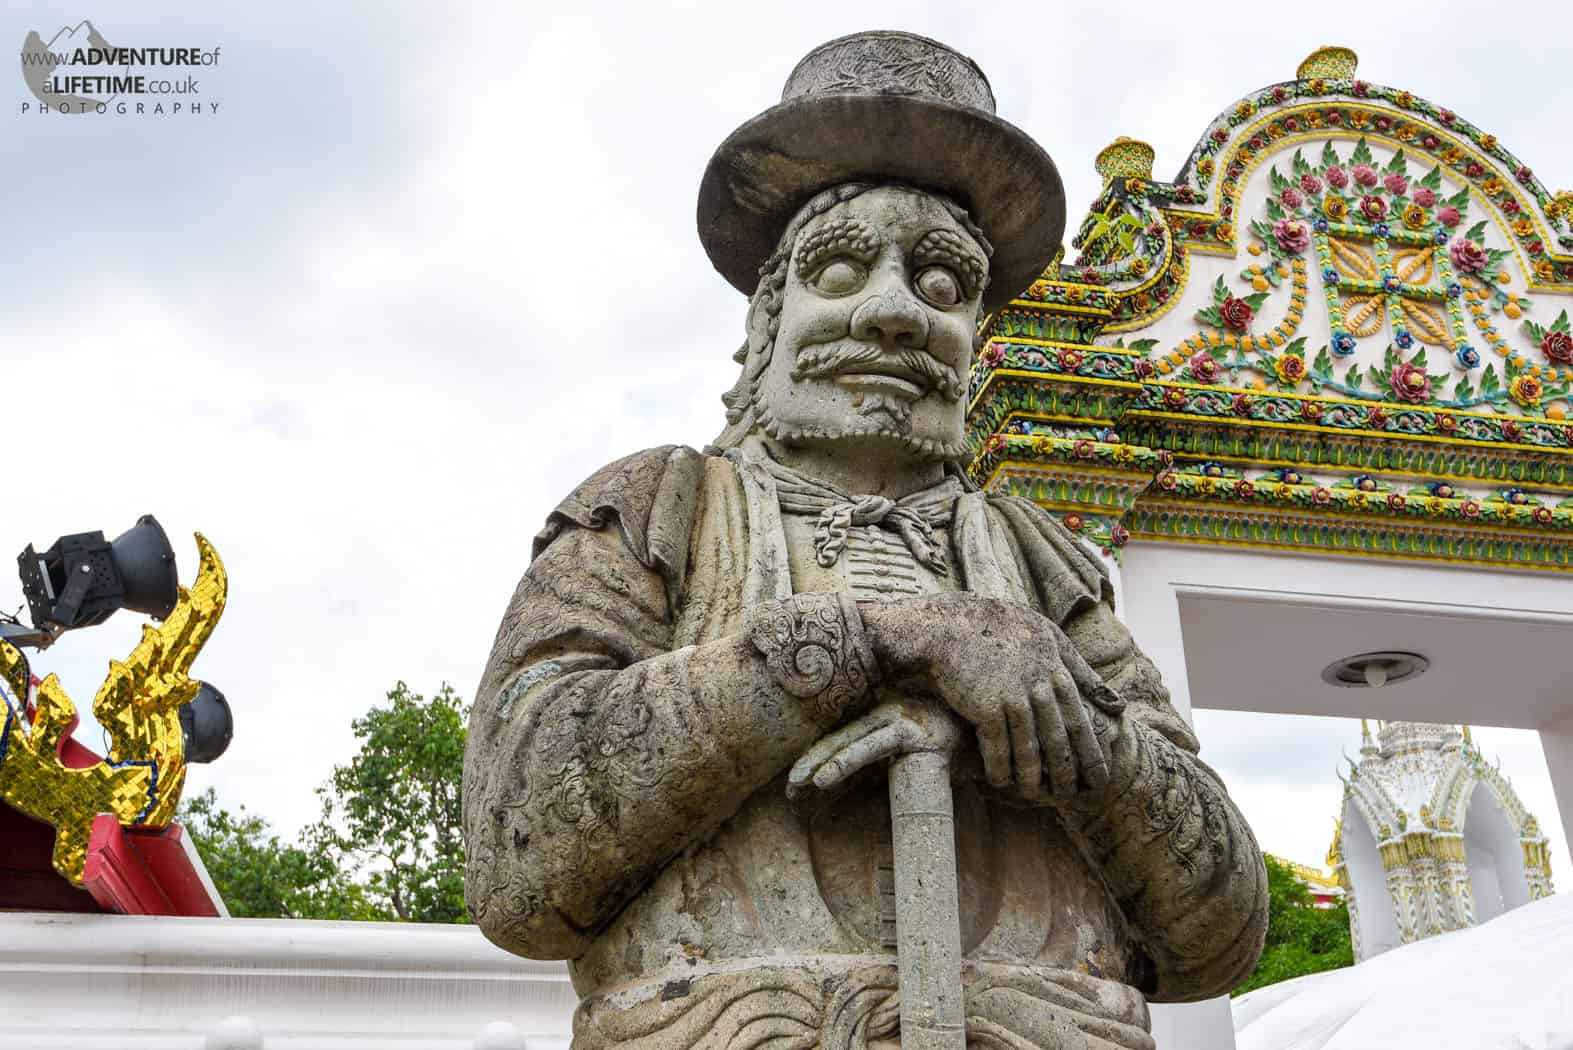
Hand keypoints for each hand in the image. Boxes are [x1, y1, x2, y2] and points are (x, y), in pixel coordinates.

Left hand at [787, 696, 959, 800]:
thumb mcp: (911, 759)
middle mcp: (890, 711)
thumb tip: (847, 790)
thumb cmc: (955, 756)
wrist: (996, 749)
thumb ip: (884, 765)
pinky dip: (845, 762)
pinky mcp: (914, 731)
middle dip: (811, 762)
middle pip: (840, 737)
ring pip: (851, 740)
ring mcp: (902, 718)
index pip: (843, 736)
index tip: (795, 787)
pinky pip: (872, 747)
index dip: (816, 758)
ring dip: (822, 763)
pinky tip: (824, 778)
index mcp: (886, 715)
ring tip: (800, 784)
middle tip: (788, 789)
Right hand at [860, 595, 1124, 799]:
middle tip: (1068, 795)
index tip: (1099, 779)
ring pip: (1029, 749)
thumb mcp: (1048, 637)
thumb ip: (1082, 670)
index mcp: (1055, 670)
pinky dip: (999, 768)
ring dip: (1031, 776)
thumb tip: (1119, 704)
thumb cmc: (1000, 630)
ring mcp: (1013, 698)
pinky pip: (997, 748)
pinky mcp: (986, 707)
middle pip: (1058, 740)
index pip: (1080, 721)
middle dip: (1065, 772)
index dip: (1090, 754)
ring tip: (1033, 793)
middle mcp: (1038, 687)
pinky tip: (999, 780)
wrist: (948, 628)